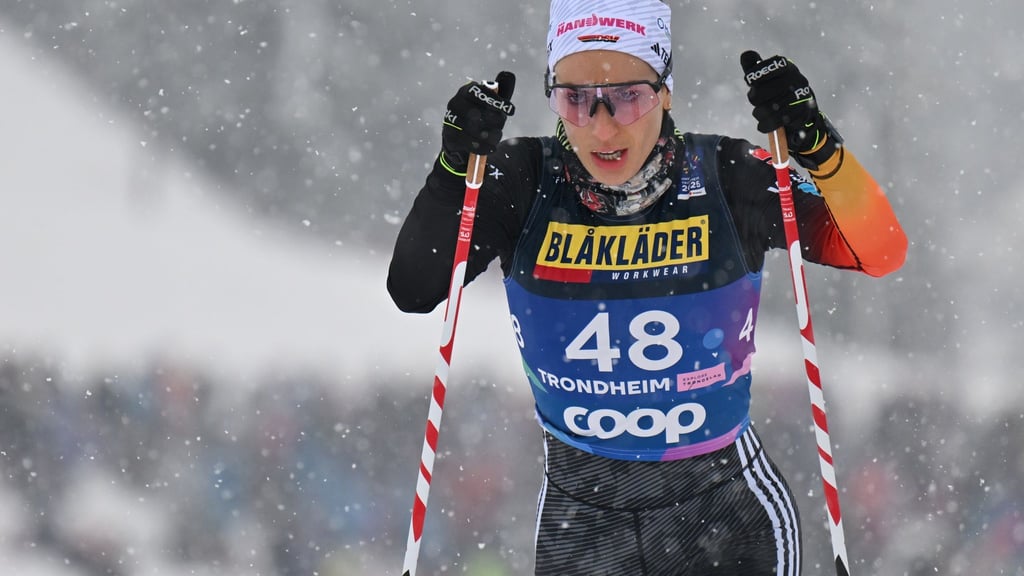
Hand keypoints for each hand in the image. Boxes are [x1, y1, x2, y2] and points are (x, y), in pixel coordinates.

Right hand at [440, 71, 515, 169]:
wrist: (463, 143)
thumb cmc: (481, 119)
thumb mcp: (493, 104)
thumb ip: (502, 90)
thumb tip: (509, 74)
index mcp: (466, 91)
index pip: (479, 91)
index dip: (495, 100)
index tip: (510, 110)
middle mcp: (455, 102)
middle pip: (475, 110)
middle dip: (493, 120)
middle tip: (502, 125)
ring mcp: (450, 119)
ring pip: (471, 127)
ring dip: (488, 134)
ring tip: (497, 137)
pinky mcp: (449, 135)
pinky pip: (466, 141)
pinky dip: (481, 146)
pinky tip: (491, 147)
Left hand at [740, 51, 841, 168]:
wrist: (800, 112)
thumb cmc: (777, 92)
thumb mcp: (766, 78)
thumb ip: (754, 66)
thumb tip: (746, 54)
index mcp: (787, 67)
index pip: (772, 65)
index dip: (757, 73)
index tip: (749, 80)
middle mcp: (797, 79)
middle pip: (766, 89)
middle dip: (755, 97)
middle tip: (754, 99)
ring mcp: (801, 96)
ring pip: (771, 107)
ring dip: (759, 112)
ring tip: (758, 113)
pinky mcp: (802, 113)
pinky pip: (779, 120)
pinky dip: (766, 124)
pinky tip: (762, 125)